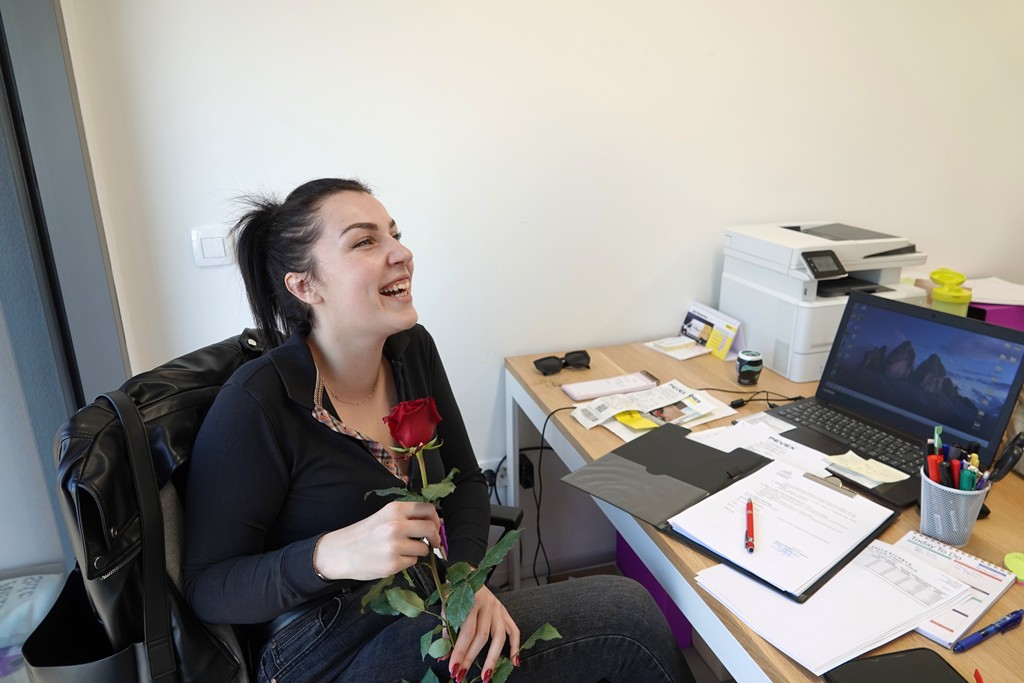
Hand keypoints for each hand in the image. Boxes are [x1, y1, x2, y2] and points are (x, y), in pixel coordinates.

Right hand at [313, 501, 441, 580]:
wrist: (340, 552)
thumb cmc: (364, 534)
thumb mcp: (384, 516)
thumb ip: (407, 517)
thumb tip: (435, 523)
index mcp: (394, 509)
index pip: (427, 509)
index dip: (436, 519)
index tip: (436, 526)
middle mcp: (396, 525)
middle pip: (431, 528)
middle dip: (435, 537)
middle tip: (433, 543)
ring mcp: (395, 545)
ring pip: (423, 548)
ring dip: (417, 551)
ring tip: (400, 550)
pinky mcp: (393, 563)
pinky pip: (412, 562)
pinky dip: (406, 561)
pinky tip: (392, 559)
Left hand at [447, 585, 518, 682]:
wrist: (468, 572)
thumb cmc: (456, 591)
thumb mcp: (447, 606)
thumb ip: (446, 630)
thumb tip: (444, 656)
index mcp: (471, 600)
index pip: (466, 632)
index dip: (459, 652)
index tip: (452, 668)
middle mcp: (488, 604)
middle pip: (482, 637)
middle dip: (471, 659)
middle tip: (461, 676)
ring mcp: (499, 609)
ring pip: (499, 637)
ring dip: (492, 659)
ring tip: (486, 677)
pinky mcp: (505, 612)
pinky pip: (514, 631)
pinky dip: (515, 647)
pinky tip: (514, 663)